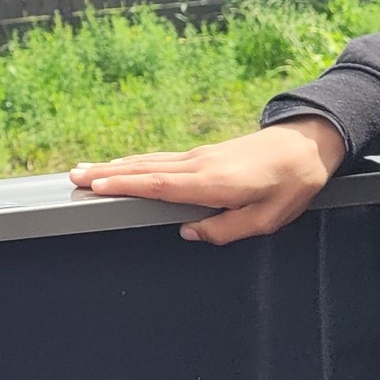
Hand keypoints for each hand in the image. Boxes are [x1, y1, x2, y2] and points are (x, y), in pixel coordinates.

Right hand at [65, 118, 347, 244]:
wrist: (306, 146)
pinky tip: (123, 166)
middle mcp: (198, 165)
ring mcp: (198, 157)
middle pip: (144, 169)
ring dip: (115, 166)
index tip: (95, 185)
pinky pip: (160, 159)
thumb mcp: (265, 220)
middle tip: (73, 177)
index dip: (125, 185)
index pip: (159, 184)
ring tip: (86, 170)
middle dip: (107, 173)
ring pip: (148, 161)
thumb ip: (225, 230)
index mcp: (212, 183)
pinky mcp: (202, 155)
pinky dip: (135, 163)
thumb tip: (187, 233)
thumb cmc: (290, 186)